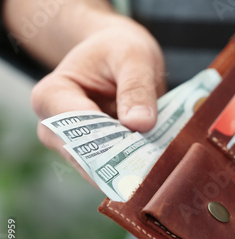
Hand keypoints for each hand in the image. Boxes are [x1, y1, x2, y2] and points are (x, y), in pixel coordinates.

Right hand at [31, 18, 164, 181]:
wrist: (117, 55)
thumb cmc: (119, 49)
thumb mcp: (134, 57)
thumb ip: (136, 87)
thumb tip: (139, 124)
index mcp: (52, 96)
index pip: (76, 128)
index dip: (109, 140)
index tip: (143, 145)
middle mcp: (54, 128)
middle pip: (86, 156)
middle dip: (122, 160)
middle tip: (157, 163)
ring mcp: (72, 147)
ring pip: (101, 170)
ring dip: (131, 168)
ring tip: (160, 164)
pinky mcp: (94, 157)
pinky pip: (113, 170)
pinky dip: (134, 167)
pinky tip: (156, 163)